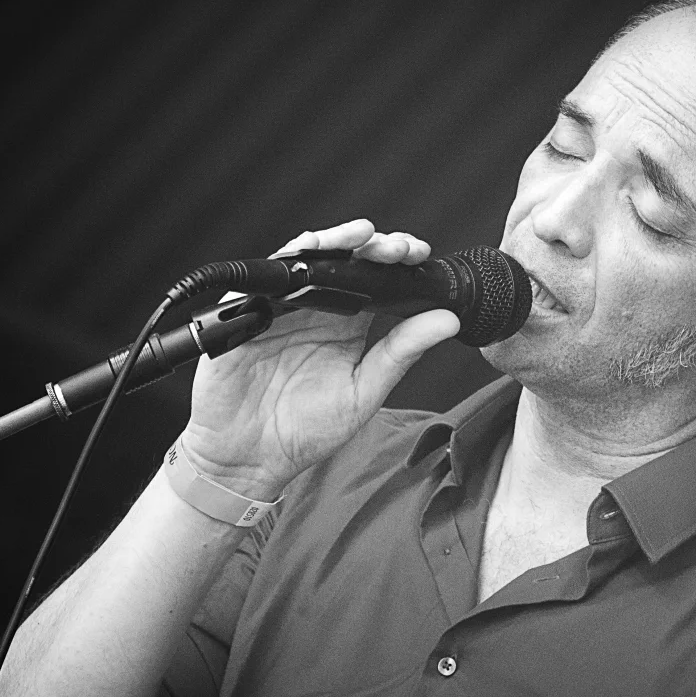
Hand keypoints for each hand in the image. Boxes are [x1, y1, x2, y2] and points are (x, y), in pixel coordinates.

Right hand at [180, 219, 460, 500]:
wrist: (250, 460)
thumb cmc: (304, 432)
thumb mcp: (364, 392)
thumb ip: (401, 352)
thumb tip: (448, 320)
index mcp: (347, 325)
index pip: (377, 281)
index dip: (398, 263)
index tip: (421, 257)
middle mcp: (316, 309)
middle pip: (347, 262)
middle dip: (375, 247)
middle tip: (399, 248)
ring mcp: (281, 307)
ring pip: (309, 258)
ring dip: (337, 241)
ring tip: (364, 236)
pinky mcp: (247, 311)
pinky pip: (267, 276)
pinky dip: (290, 258)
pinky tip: (312, 250)